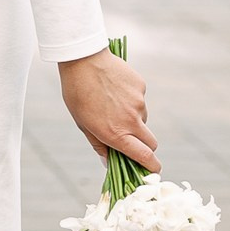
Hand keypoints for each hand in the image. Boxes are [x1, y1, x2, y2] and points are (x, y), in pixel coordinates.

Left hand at [60, 49, 159, 171]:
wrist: (82, 59)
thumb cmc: (77, 94)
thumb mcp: (83, 124)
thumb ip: (99, 145)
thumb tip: (109, 163)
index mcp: (116, 134)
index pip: (145, 157)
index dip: (152, 167)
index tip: (152, 171)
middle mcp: (132, 120)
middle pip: (151, 143)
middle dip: (145, 146)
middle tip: (131, 140)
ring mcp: (139, 102)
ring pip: (143, 119)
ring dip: (134, 119)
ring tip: (111, 104)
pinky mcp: (141, 86)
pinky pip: (140, 100)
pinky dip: (131, 100)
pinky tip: (115, 89)